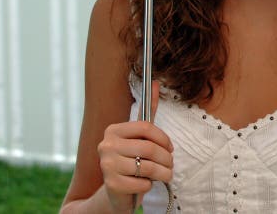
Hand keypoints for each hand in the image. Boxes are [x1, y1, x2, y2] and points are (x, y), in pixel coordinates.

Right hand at [97, 80, 173, 212]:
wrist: (116, 192)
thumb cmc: (132, 160)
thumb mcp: (140, 136)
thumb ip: (148, 110)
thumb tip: (155, 83)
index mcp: (113, 130)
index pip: (145, 127)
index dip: (163, 138)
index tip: (170, 148)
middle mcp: (106, 145)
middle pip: (149, 148)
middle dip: (166, 159)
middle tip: (170, 165)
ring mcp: (107, 165)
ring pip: (147, 167)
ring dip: (163, 173)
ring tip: (165, 175)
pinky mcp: (111, 184)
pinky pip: (142, 182)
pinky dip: (149, 185)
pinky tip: (145, 184)